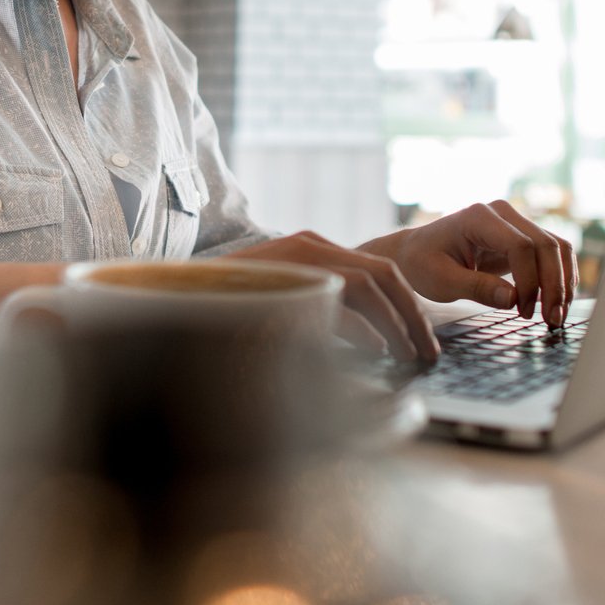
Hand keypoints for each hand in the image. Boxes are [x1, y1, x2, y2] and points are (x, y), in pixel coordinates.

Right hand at [224, 231, 440, 369]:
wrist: (176, 293)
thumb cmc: (229, 305)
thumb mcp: (282, 298)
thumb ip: (318, 306)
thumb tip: (367, 342)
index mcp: (311, 247)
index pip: (377, 270)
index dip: (406, 306)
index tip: (421, 339)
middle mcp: (308, 246)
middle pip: (383, 274)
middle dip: (412, 316)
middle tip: (427, 354)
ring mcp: (295, 259)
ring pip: (368, 285)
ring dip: (396, 325)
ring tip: (408, 358)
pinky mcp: (283, 280)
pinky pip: (337, 301)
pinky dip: (363, 329)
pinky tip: (377, 352)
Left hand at [367, 201, 576, 328]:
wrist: (414, 254)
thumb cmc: (422, 264)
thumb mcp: (442, 281)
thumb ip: (477, 288)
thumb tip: (513, 299)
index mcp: (479, 217)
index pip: (521, 246)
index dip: (529, 281)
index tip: (522, 311)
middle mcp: (502, 214)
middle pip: (546, 245)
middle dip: (554, 285)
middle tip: (551, 320)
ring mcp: (515, 223)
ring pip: (556, 248)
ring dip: (563, 283)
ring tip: (556, 316)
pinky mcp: (521, 238)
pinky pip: (552, 254)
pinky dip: (559, 277)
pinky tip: (556, 302)